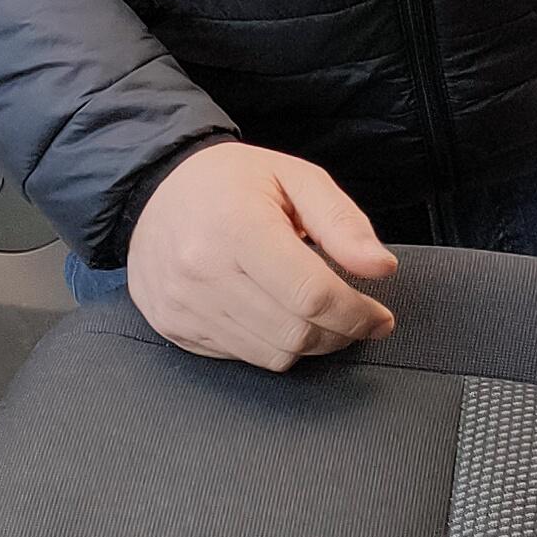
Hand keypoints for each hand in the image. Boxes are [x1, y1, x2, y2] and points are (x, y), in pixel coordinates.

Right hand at [125, 141, 397, 368]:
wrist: (154, 191)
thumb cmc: (232, 182)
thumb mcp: (296, 178)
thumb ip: (342, 222)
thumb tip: (382, 268)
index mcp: (237, 226)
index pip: (311, 294)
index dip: (357, 314)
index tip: (380, 316)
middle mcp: (203, 271)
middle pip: (296, 332)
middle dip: (341, 333)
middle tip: (358, 318)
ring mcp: (184, 305)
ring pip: (273, 355)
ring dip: (310, 344)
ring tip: (321, 317)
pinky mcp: (175, 327)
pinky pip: (243, 358)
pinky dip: (273, 345)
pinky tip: (278, 316)